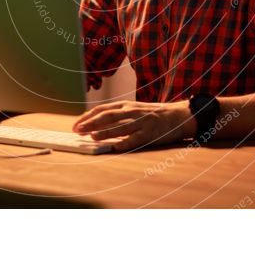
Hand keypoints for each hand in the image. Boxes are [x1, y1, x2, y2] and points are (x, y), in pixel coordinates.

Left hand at [72, 100, 195, 151]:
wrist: (178, 116)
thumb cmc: (153, 114)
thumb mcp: (135, 110)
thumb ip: (118, 115)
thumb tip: (97, 124)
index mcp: (126, 105)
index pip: (102, 109)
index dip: (87, 116)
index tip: (76, 125)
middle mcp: (132, 111)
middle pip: (107, 116)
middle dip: (90, 123)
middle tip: (77, 130)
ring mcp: (141, 122)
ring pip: (120, 127)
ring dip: (105, 132)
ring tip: (92, 136)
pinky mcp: (150, 133)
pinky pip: (135, 139)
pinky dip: (124, 143)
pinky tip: (115, 148)